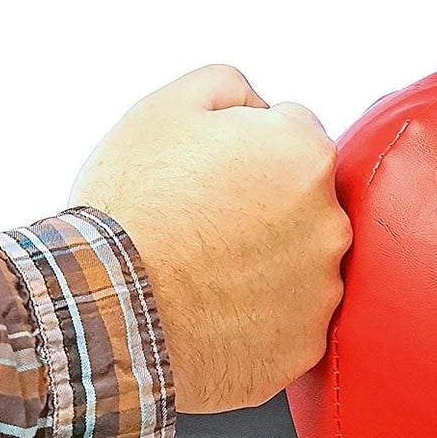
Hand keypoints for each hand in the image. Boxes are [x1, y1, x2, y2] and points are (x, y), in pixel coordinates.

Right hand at [71, 65, 350, 413]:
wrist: (106, 309)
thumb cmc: (131, 207)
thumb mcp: (167, 108)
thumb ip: (230, 87)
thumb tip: (258, 107)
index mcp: (306, 156)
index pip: (293, 134)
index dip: (245, 150)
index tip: (208, 175)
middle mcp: (330, 226)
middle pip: (304, 204)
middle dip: (265, 208)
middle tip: (201, 225)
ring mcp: (320, 294)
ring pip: (299, 268)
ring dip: (265, 266)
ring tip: (203, 274)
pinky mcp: (302, 350)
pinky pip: (286, 325)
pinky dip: (258, 320)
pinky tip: (212, 313)